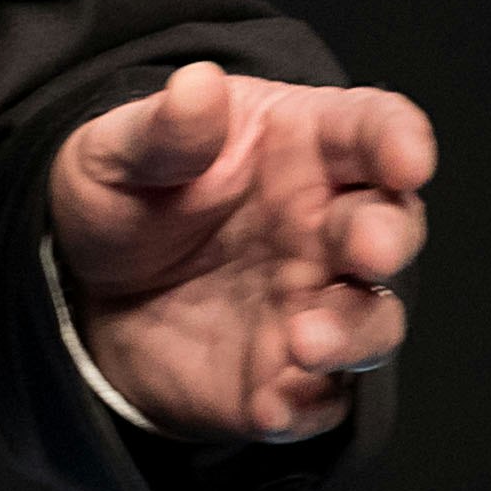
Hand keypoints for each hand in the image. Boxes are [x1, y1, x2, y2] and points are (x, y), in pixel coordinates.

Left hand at [50, 61, 436, 443]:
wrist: (84, 289)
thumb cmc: (123, 198)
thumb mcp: (117, 151)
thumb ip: (161, 130)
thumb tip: (196, 86)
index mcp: (303, 147)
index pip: (372, 128)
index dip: (399, 139)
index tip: (406, 156)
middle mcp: (327, 225)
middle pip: (390, 225)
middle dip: (389, 237)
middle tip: (366, 247)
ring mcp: (316, 302)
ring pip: (373, 320)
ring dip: (354, 332)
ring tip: (304, 341)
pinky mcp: (289, 374)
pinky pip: (318, 398)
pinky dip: (304, 405)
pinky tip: (270, 404)